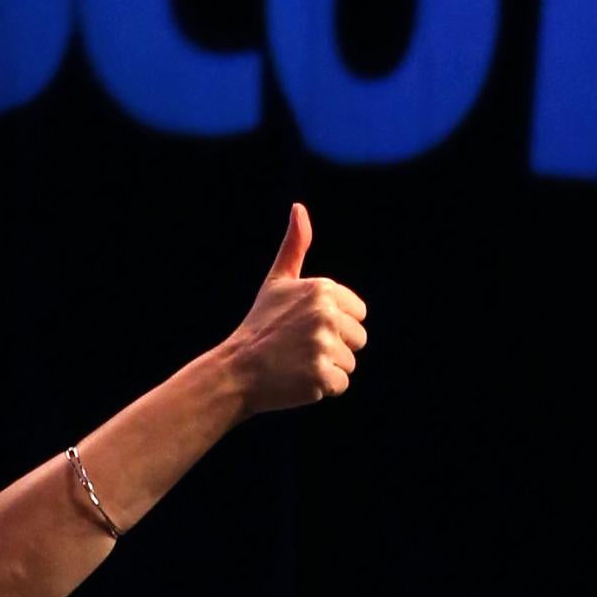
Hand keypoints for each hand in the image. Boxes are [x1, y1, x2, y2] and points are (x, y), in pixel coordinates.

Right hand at [222, 203, 369, 415]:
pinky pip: (341, 385)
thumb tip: (299, 207)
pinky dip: (322, 388)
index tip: (303, 326)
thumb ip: (295, 246)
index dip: (334, 324)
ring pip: (351, 363)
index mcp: (322, 289)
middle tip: (299, 347)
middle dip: (334, 347)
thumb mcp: (277, 281)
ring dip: (327, 368)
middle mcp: (326, 314)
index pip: (358, 314)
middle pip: (359, 339)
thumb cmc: (260, 325)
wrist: (237, 369)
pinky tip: (297, 379)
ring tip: (296, 363)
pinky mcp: (322, 375)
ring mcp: (324, 346)